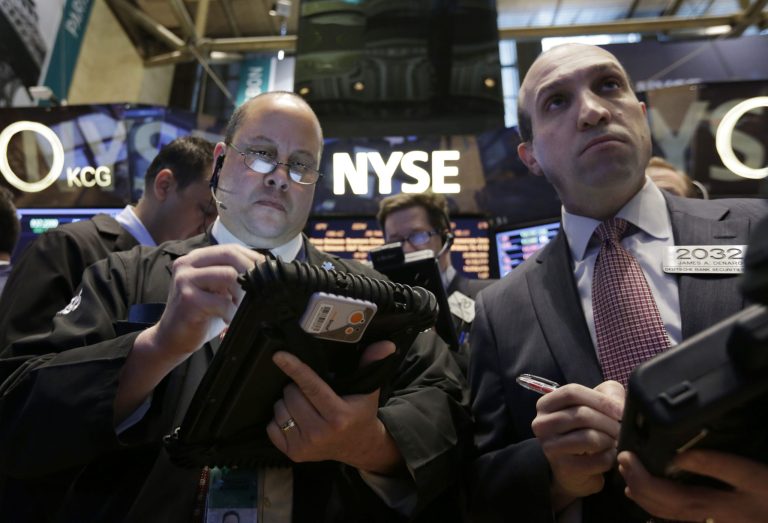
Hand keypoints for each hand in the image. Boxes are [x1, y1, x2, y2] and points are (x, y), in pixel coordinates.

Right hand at [143, 244, 263, 359]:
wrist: (170, 339)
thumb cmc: (199, 315)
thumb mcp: (217, 290)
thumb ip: (232, 277)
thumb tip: (265, 271)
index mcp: (197, 258)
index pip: (231, 249)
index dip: (253, 259)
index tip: (268, 274)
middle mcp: (188, 264)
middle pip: (230, 255)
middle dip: (252, 271)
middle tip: (263, 290)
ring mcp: (185, 279)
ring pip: (229, 275)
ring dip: (244, 293)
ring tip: (245, 308)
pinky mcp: (187, 299)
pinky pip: (222, 302)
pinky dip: (233, 313)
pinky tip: (231, 320)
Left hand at [266, 341, 403, 474]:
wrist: (358, 447)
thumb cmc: (359, 414)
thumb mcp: (368, 390)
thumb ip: (373, 364)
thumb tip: (386, 345)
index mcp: (338, 415)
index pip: (312, 387)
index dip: (295, 369)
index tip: (279, 356)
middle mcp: (320, 432)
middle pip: (291, 394)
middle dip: (296, 387)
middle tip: (310, 391)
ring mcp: (305, 445)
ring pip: (279, 408)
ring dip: (287, 402)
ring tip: (305, 405)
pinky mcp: (293, 453)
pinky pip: (271, 426)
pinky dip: (280, 419)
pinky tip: (297, 419)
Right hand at [531, 380, 624, 509]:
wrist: (575, 470)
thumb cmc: (585, 430)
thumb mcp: (595, 404)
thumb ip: (607, 394)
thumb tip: (621, 403)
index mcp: (546, 404)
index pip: (572, 392)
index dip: (601, 400)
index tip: (621, 410)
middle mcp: (542, 424)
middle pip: (581, 415)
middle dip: (609, 422)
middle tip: (624, 429)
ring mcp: (550, 447)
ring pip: (589, 437)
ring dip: (610, 439)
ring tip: (617, 441)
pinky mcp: (564, 468)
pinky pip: (597, 460)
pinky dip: (611, 457)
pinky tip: (612, 456)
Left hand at [618, 449, 767, 522]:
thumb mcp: (749, 474)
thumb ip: (713, 464)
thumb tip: (677, 456)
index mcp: (706, 504)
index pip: (660, 493)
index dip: (639, 475)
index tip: (625, 456)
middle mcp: (699, 519)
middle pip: (657, 506)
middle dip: (636, 484)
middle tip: (622, 462)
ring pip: (664, 515)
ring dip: (643, 496)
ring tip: (629, 477)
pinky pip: (676, 517)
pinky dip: (658, 506)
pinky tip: (652, 499)